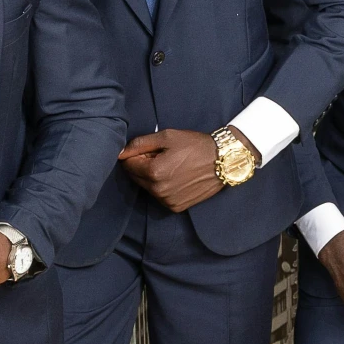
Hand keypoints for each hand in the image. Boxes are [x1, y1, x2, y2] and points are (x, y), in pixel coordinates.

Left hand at [119, 128, 233, 213]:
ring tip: (173, 166)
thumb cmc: (196, 145)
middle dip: (143, 166)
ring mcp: (167, 201)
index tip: (151, 149)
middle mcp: (158, 190)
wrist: (223, 161)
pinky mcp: (176, 207)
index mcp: (154, 172)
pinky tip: (178, 177)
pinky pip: (160, 196)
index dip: (136, 154)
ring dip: (153, 177)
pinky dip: (163, 187)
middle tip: (163, 156)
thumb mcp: (167, 136)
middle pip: (135, 177)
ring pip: (147, 188)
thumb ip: (140, 143)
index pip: (127, 164)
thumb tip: (120, 152)